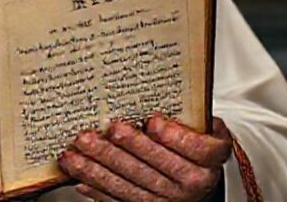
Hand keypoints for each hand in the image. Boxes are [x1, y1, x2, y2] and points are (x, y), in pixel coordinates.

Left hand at [58, 113, 232, 201]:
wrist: (196, 178)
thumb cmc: (194, 146)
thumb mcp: (203, 128)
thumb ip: (187, 118)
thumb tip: (156, 95)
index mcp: (207, 161)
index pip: (195, 149)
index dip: (174, 137)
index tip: (153, 121)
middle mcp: (189, 185)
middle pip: (155, 167)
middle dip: (127, 147)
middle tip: (107, 130)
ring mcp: (166, 200)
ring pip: (130, 185)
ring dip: (100, 168)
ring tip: (78, 152)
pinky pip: (118, 199)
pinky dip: (97, 187)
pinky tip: (80, 175)